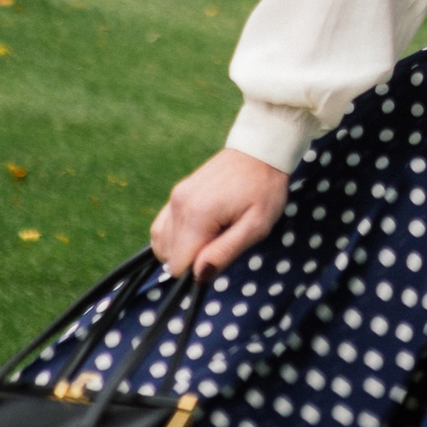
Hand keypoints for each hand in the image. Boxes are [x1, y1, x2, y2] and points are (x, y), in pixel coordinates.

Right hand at [150, 148, 289, 277]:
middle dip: (192, 259)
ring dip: (182, 249)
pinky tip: (198, 230)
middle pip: (168, 257)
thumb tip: (198, 276)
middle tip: (222, 240)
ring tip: (213, 234)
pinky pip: (162, 227)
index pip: (178, 266)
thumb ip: (225, 252)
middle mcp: (178, 206)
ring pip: (161, 243)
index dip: (198, 271)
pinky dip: (174, 237)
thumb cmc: (264, 189)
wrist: (260, 150)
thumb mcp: (256, 226)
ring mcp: (174, 197)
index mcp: (197, 216)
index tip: (219, 256)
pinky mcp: (176, 193)